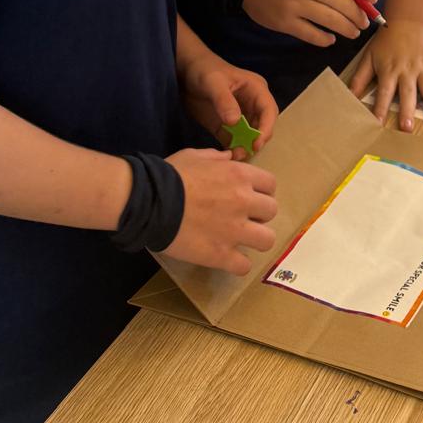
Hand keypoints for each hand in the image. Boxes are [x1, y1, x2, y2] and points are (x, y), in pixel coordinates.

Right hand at [162, 148, 277, 274]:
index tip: (250, 196)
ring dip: (256, 240)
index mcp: (240, 175)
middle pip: (271, 211)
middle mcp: (244, 202)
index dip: (261, 191)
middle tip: (243, 218)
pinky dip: (238, 264)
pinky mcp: (221, 255)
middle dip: (259, 214)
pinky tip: (227, 259)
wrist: (151, 202)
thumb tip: (229, 158)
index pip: (270, 184)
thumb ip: (216, 158)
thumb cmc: (171, 175)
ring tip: (241, 240)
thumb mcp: (195, 156)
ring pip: (267, 240)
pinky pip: (244, 266)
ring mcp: (235, 230)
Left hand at [180, 52, 278, 157]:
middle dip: (256, 141)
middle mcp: (252, 105)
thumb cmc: (204, 70)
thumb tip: (235, 122)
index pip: (269, 111)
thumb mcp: (214, 83)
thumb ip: (225, 101)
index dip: (266, 128)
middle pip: (262, 126)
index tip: (257, 143)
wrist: (185, 72)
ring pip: (250, 136)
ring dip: (245, 147)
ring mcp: (240, 117)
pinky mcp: (227, 127)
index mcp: (256, 90)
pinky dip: (233, 149)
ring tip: (234, 157)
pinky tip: (226, 156)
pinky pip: (234, 141)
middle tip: (244, 154)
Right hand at [242, 0, 373, 46]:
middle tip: (364, 22)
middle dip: (359, 15)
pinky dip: (326, 39)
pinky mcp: (285, 23)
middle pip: (343, 3)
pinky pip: (313, 35)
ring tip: (354, 32)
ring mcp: (295, 5)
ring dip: (348, 29)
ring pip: (331, 21)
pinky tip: (330, 39)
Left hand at [349, 18, 422, 130]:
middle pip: (407, 93)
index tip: (377, 124)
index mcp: (389, 70)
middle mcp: (407, 71)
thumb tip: (348, 96)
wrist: (405, 21)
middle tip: (407, 128)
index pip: (383, 93)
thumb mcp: (368, 57)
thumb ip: (359, 78)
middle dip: (407, 110)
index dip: (380, 108)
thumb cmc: (385, 42)